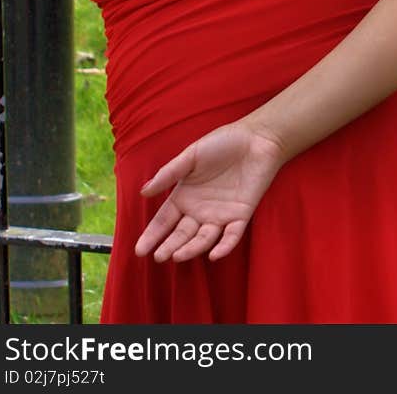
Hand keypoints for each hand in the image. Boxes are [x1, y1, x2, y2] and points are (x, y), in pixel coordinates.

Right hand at [134, 120, 285, 262]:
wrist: (257, 138)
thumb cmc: (223, 142)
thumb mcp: (192, 155)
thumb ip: (169, 173)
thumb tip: (143, 192)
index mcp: (185, 195)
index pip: (164, 220)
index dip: (152, 235)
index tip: (139, 250)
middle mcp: (200, 210)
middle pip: (181, 234)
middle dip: (170, 246)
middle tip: (160, 257)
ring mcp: (220, 215)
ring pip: (203, 239)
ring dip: (192, 249)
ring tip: (178, 256)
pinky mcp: (241, 216)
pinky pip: (232, 236)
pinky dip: (224, 246)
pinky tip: (214, 255)